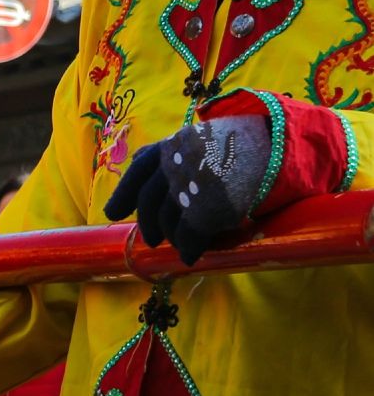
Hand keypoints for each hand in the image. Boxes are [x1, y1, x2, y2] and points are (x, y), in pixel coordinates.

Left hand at [103, 112, 275, 264]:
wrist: (282, 145)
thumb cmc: (242, 147)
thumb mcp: (202, 139)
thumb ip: (172, 152)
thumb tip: (138, 162)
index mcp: (174, 145)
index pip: (139, 168)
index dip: (124, 193)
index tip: (113, 213)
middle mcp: (176, 164)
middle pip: (150, 201)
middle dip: (149, 224)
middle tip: (154, 239)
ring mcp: (190, 187)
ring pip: (168, 220)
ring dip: (171, 236)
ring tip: (179, 243)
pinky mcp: (206, 209)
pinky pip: (188, 236)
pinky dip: (187, 249)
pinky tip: (190, 256)